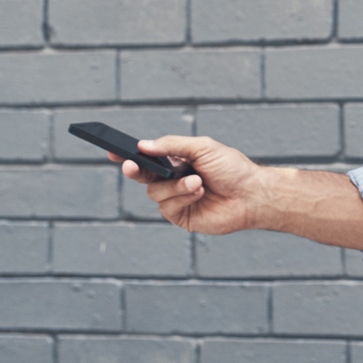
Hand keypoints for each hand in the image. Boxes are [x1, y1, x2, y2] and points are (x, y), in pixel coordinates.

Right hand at [111, 134, 268, 235]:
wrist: (251, 194)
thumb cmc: (231, 168)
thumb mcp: (202, 147)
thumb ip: (172, 145)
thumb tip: (143, 145)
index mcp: (177, 161)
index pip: (147, 157)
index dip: (128, 155)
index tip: (111, 150)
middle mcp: (173, 180)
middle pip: (143, 176)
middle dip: (134, 170)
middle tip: (130, 165)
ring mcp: (176, 199)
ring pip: (155, 192)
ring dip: (175, 186)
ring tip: (198, 181)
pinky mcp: (182, 217)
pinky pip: (167, 207)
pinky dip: (182, 198)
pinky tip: (199, 192)